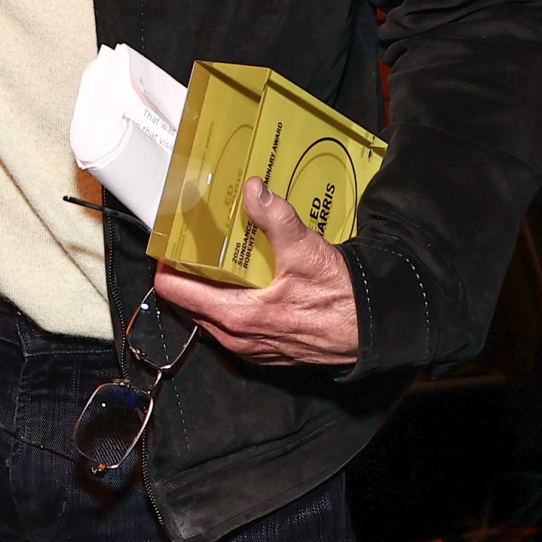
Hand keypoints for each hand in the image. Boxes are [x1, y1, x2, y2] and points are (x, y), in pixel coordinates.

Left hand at [156, 176, 361, 365]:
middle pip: (186, 303)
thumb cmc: (343, 297)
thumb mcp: (308, 251)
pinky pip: (229, 329)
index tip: (169, 245)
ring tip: (213, 264)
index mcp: (237, 315)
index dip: (166, 265)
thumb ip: (277, 219)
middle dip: (185, 276)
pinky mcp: (264, 352)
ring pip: (207, 318)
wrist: (375, 329)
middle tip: (192, 249)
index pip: (173, 291)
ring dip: (205, 292)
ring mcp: (249, 348)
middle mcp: (236, 338)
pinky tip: (241, 287)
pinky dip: (226, 306)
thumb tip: (253, 190)